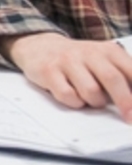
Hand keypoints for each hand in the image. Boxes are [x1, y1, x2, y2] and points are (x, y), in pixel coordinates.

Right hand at [1, 33, 131, 120]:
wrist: (41, 47)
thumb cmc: (80, 60)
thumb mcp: (106, 61)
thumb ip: (123, 77)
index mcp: (109, 51)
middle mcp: (89, 53)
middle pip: (113, 79)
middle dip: (125, 102)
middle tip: (129, 118)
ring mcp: (68, 61)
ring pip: (90, 91)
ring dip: (94, 102)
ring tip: (91, 99)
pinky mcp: (49, 71)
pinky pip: (67, 95)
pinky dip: (74, 102)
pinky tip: (74, 97)